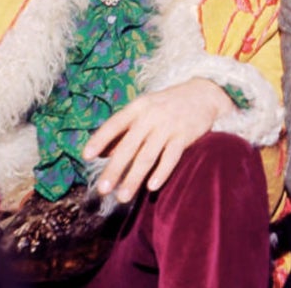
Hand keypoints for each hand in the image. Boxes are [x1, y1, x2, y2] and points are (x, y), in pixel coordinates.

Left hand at [82, 77, 236, 201]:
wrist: (204, 93)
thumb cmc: (168, 104)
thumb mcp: (145, 108)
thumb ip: (125, 128)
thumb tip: (104, 153)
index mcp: (138, 107)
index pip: (114, 124)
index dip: (100, 139)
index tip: (86, 156)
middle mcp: (151, 116)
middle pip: (128, 147)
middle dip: (114, 170)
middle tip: (102, 190)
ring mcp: (168, 126)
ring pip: (147, 156)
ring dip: (133, 178)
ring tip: (122, 197)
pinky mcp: (185, 135)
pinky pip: (170, 158)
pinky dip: (161, 173)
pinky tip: (151, 187)